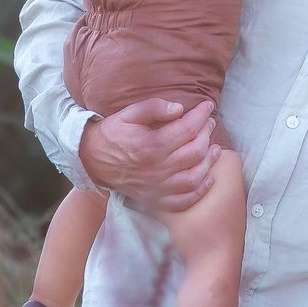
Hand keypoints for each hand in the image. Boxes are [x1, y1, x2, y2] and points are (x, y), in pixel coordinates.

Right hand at [79, 99, 220, 217]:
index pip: (187, 128)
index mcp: (151, 145)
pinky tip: (208, 178)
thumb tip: (179, 108)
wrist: (92, 159)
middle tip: (210, 123)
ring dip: (209, 162)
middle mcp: (157, 168)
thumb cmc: (113, 133)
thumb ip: (154, 107)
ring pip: (194, 177)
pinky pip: (183, 200)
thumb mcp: (128, 114)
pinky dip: (199, 192)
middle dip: (207, 134)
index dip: (201, 115)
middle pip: (195, 151)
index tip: (208, 106)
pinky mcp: (156, 199)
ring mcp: (157, 186)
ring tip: (215, 149)